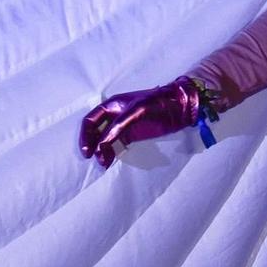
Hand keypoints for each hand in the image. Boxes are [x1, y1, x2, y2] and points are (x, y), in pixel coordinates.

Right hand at [79, 78, 208, 167]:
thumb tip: (102, 143)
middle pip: (95, 132)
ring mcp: (123, 126)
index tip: (87, 150)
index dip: (85, 135)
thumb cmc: (158, 103)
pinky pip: (116, 145)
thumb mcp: (137, 111)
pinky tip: (110, 161)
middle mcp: (114, 115)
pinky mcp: (132, 135)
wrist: (181, 107)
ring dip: (101, 151)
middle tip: (95, 159)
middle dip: (93, 145)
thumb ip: (119, 126)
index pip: (90, 120)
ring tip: (104, 163)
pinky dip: (111, 153)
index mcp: (112, 105)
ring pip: (104, 140)